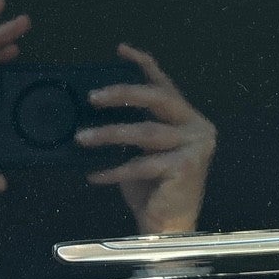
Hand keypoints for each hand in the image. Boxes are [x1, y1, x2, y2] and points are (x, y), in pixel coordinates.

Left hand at [79, 44, 215, 234]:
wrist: (168, 229)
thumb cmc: (153, 189)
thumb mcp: (141, 150)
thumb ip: (133, 125)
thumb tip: (96, 104)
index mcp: (187, 117)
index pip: (164, 84)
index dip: (143, 63)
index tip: (120, 50)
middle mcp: (197, 126)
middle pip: (157, 98)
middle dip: (121, 93)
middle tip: (91, 97)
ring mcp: (195, 145)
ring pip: (145, 132)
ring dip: (108, 134)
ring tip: (81, 138)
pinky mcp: (186, 166)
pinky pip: (142, 164)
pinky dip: (114, 169)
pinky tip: (94, 174)